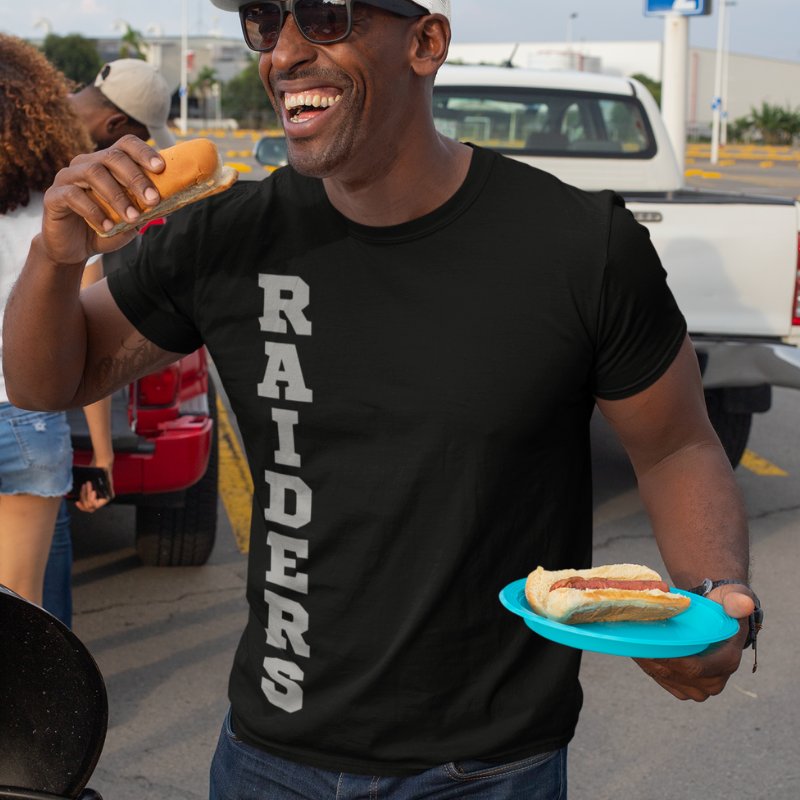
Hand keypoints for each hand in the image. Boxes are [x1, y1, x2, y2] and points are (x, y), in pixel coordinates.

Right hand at [40, 135, 164, 265]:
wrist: (75, 248)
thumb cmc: (107, 227)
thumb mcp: (133, 218)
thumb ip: (147, 207)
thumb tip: (175, 198)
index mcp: (107, 163)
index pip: (126, 145)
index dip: (143, 152)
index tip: (160, 168)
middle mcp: (87, 163)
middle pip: (112, 156)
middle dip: (135, 178)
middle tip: (153, 199)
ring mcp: (68, 177)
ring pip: (94, 173)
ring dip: (117, 196)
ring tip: (132, 218)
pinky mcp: (54, 196)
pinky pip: (74, 196)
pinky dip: (94, 212)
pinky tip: (108, 227)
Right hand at [75, 463, 114, 513]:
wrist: (100, 464)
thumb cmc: (92, 473)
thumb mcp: (85, 485)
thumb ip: (83, 493)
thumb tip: (73, 500)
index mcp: (97, 498)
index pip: (89, 509)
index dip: (82, 507)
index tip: (76, 502)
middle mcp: (103, 500)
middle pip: (88, 508)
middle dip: (83, 497)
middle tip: (83, 487)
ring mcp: (107, 498)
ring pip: (91, 505)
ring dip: (86, 495)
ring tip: (87, 485)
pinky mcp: (110, 496)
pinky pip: (97, 504)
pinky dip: (92, 498)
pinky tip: (93, 491)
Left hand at [633, 584, 755, 700]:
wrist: (718, 617)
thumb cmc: (724, 605)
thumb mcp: (733, 597)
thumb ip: (737, 600)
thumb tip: (743, 604)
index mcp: (727, 661)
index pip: (695, 669)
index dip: (669, 660)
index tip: (646, 645)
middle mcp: (715, 680)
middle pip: (677, 676)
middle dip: (652, 660)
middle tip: (630, 640)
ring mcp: (700, 688)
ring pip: (666, 679)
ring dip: (646, 662)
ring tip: (629, 642)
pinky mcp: (686, 687)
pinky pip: (663, 680)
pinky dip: (648, 666)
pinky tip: (636, 649)